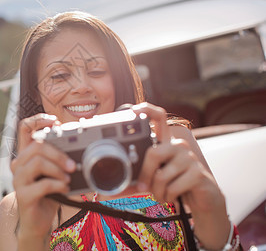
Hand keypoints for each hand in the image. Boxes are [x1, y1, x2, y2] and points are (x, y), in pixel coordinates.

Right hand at [10, 114, 75, 244]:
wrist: (37, 223)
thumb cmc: (48, 196)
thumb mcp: (54, 174)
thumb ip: (59, 160)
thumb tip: (77, 148)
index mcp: (26, 155)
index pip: (24, 128)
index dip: (38, 119)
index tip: (55, 122)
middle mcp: (18, 164)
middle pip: (37, 146)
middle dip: (59, 153)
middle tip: (73, 165)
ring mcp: (18, 180)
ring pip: (38, 162)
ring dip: (58, 169)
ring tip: (68, 178)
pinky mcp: (23, 195)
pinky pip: (43, 184)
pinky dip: (58, 184)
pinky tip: (64, 189)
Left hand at [133, 103, 230, 249]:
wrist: (203, 199)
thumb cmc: (174, 186)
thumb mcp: (151, 180)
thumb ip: (134, 181)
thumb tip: (106, 192)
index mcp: (165, 143)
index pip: (158, 118)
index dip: (147, 110)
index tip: (134, 110)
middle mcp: (177, 146)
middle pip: (153, 153)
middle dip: (145, 175)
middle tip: (143, 188)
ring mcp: (189, 157)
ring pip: (161, 176)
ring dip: (157, 192)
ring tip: (161, 195)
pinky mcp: (198, 173)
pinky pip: (172, 187)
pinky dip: (167, 197)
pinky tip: (172, 197)